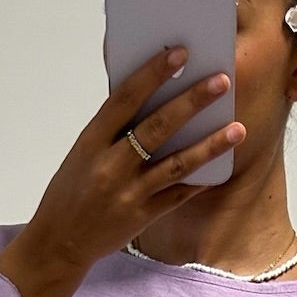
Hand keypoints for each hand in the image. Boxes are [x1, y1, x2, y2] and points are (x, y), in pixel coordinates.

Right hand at [0, 44, 244, 296]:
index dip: (153, 73)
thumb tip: (150, 95)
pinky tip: (222, 167)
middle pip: (157, 127)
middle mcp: (110, 165)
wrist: (57, 243)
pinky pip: (177, 196)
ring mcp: (127, 193)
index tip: (179, 53)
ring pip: (176, 164)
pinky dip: (199, 181)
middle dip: (192, 101)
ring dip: (210, 145)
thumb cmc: (71, 190)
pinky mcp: (141, 217)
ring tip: (238, 128)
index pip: (125, 99)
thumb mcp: (84, 153)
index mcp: (91, 141)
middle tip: (222, 81)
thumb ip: (112, 129)